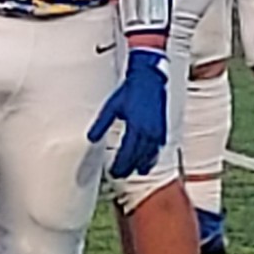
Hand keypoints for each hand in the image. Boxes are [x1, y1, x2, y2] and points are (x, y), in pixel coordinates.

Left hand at [88, 47, 168, 178]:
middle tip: (120, 175)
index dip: (120, 166)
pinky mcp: (162, 127)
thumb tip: (91, 138)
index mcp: (135, 127)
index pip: (126, 154)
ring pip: (150, 155)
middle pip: (138, 158)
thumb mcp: (112, 107)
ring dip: (142, 165)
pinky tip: (149, 158)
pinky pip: (158, 147)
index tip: (113, 172)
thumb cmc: (130, 90)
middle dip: (129, 168)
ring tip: (135, 171)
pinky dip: (152, 156)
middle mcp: (148, 132)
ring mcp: (157, 130)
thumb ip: (101, 124)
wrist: (148, 78)